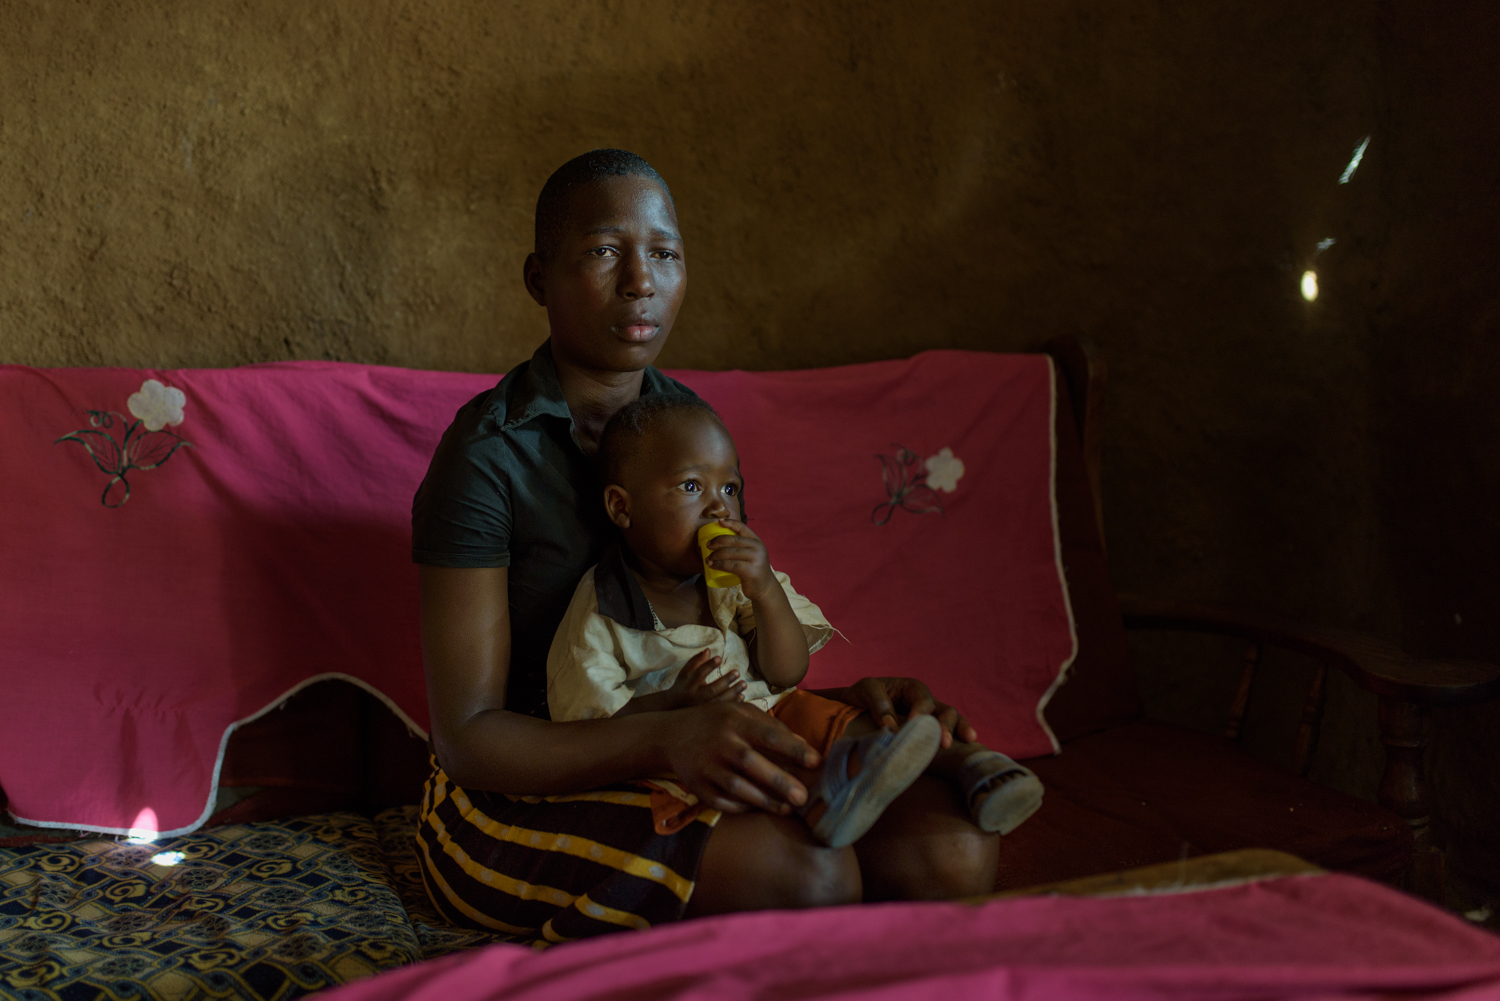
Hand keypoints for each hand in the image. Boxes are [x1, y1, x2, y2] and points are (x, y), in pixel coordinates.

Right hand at [658, 702, 820, 814]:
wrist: (670, 735)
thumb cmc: (717, 722)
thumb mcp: (741, 713)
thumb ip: (772, 726)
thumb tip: (805, 745)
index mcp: (734, 721)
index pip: (768, 734)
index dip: (793, 748)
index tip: (816, 761)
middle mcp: (720, 743)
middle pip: (751, 763)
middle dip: (779, 781)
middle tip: (803, 797)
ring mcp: (706, 766)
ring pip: (736, 786)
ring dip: (763, 800)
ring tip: (787, 809)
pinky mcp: (696, 786)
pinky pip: (721, 801)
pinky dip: (740, 807)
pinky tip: (758, 809)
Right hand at [665, 650, 745, 707]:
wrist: (673, 707)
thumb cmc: (683, 685)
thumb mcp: (685, 672)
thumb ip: (696, 661)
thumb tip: (709, 650)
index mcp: (689, 683)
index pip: (699, 673)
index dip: (709, 665)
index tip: (719, 658)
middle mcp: (696, 696)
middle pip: (712, 689)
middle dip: (726, 680)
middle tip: (737, 672)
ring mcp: (702, 707)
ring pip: (720, 701)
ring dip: (733, 692)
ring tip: (744, 683)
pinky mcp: (708, 715)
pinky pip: (723, 710)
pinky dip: (733, 703)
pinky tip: (742, 696)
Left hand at [704, 518, 776, 600]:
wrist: (764, 588)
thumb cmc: (753, 570)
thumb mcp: (752, 555)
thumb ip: (742, 547)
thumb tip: (719, 541)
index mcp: (757, 541)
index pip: (742, 528)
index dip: (730, 523)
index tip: (719, 522)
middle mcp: (757, 548)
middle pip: (733, 540)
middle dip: (717, 541)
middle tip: (708, 545)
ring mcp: (755, 559)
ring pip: (730, 552)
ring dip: (715, 555)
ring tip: (707, 559)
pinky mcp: (750, 571)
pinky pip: (730, 565)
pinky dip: (718, 564)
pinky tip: (711, 565)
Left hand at [841, 677, 977, 748]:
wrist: (856, 707)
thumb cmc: (862, 695)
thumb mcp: (866, 689)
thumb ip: (878, 703)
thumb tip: (891, 726)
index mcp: (911, 689)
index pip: (922, 699)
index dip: (921, 712)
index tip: (915, 724)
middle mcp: (926, 702)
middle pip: (943, 710)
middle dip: (945, 725)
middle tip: (943, 742)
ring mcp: (931, 718)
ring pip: (952, 720)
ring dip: (958, 730)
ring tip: (967, 741)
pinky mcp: (929, 733)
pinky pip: (947, 734)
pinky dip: (958, 737)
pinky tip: (967, 747)